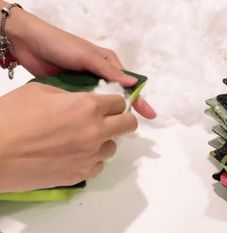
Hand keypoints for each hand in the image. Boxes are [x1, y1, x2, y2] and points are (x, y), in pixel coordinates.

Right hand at [0, 83, 137, 191]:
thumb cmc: (13, 116)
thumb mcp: (42, 91)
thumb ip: (70, 95)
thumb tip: (81, 101)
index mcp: (88, 107)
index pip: (119, 102)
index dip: (115, 102)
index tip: (109, 105)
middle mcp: (96, 131)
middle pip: (128, 125)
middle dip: (123, 120)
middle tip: (109, 119)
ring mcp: (90, 156)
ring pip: (112, 147)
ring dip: (103, 141)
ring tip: (84, 139)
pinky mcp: (80, 175)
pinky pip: (97, 165)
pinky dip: (91, 159)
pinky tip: (75, 155)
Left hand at [4, 5, 156, 118]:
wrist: (30, 44)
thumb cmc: (63, 46)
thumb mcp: (88, 56)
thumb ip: (109, 70)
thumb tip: (134, 83)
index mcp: (108, 64)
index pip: (128, 83)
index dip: (138, 98)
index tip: (148, 114)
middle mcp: (100, 75)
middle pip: (117, 95)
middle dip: (125, 110)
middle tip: (132, 127)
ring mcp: (86, 84)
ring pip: (102, 101)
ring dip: (108, 114)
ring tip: (115, 131)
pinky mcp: (74, 91)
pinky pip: (87, 103)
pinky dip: (92, 113)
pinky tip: (95, 125)